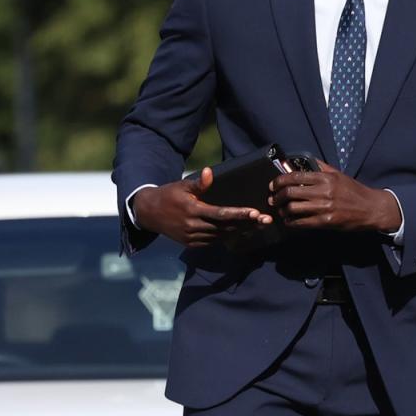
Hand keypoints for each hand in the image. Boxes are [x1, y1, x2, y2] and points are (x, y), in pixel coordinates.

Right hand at [131, 169, 272, 246]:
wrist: (149, 213)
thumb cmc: (168, 195)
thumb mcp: (181, 186)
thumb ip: (198, 183)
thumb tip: (209, 172)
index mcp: (193, 211)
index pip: (221, 214)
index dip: (239, 214)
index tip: (254, 213)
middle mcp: (194, 227)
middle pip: (226, 227)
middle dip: (247, 224)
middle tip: (266, 220)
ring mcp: (193, 237)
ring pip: (222, 236)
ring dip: (241, 231)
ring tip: (259, 225)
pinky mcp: (192, 243)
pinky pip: (214, 241)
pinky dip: (228, 237)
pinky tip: (241, 232)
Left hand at [269, 161, 400, 232]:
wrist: (371, 208)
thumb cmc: (354, 191)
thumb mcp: (339, 174)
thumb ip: (321, 167)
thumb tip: (305, 160)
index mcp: (325, 178)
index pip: (295, 176)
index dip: (280, 181)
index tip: (273, 185)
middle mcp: (323, 191)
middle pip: (291, 192)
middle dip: (277, 197)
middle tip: (273, 199)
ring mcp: (324, 207)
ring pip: (294, 208)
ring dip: (283, 210)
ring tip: (281, 211)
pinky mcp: (326, 221)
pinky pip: (302, 222)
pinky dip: (292, 222)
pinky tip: (290, 221)